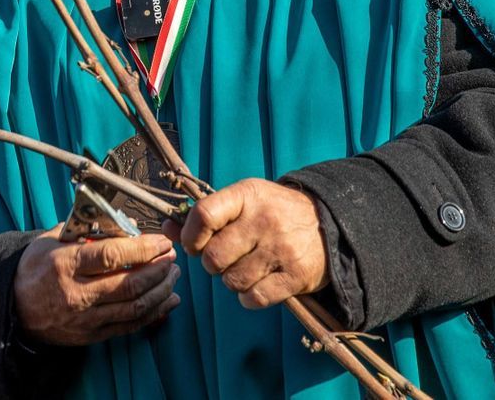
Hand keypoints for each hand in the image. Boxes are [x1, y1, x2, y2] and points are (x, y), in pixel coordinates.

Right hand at [13, 226, 180, 345]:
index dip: (143, 249)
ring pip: (135, 307)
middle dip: (158, 269)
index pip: (112, 256)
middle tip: (171, 257)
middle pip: (129, 284)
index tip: (161, 241)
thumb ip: (85, 230)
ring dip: (161, 290)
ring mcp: (85, 318)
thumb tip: (123, 223)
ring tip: (172, 275)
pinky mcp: (91, 335)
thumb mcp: (51, 240)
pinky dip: (154, 313)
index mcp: (65, 264)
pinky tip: (167, 300)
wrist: (14, 308)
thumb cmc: (35, 269)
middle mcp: (77, 293)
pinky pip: (130, 326)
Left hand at [167, 179, 327, 308]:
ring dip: (232, 280)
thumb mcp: (243, 200)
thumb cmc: (274, 212)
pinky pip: (254, 298)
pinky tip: (258, 283)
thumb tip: (165, 229)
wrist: (329, 223)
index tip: (193, 244)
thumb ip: (205, 214)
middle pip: (213, 257)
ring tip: (245, 267)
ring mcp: (281, 249)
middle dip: (212, 264)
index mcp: (247, 196)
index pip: (203, 215)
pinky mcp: (296, 276)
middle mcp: (264, 221)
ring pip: (232, 281)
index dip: (189, 236)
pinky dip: (249, 297)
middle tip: (224, 258)